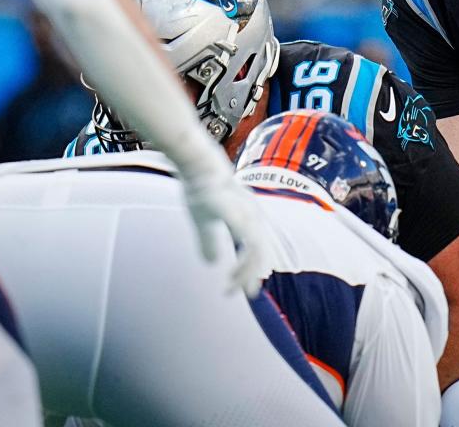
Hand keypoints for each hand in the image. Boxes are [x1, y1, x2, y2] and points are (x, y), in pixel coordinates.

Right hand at [184, 173, 269, 297]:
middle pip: (262, 253)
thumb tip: (212, 263)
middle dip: (253, 275)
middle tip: (246, 293)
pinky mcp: (242, 217)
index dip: (250, 268)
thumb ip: (209, 241)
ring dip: (248, 273)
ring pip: (259, 253)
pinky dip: (245, 264)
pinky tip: (234, 274)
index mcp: (247, 219)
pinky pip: (251, 246)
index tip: (237, 287)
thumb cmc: (201, 188)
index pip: (256, 248)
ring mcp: (250, 217)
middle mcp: (253, 218)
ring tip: (235, 287)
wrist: (196, 164)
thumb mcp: (203, 222)